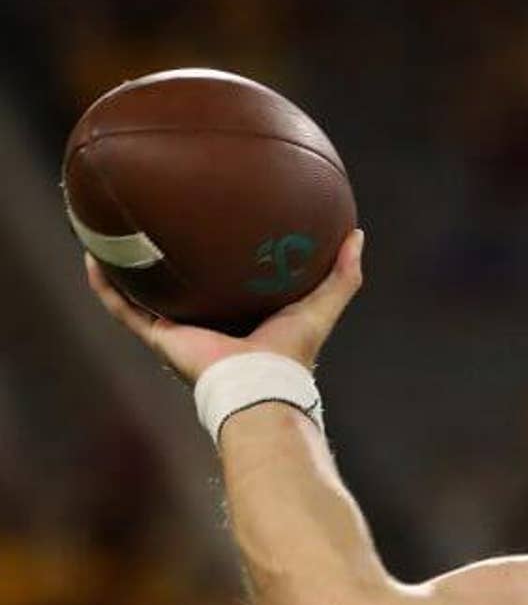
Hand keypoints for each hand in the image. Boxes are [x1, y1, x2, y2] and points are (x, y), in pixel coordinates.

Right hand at [84, 228, 364, 385]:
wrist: (260, 386)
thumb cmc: (292, 353)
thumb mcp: (321, 306)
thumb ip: (343, 275)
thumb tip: (358, 235)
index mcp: (242, 318)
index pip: (227, 282)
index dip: (218, 255)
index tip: (212, 222)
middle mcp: (207, 324)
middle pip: (182, 286)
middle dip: (168, 256)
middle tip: (156, 218)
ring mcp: (180, 331)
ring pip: (143, 294)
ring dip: (125, 267)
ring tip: (109, 232)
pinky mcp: (160, 339)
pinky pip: (124, 308)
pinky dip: (106, 286)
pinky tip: (92, 256)